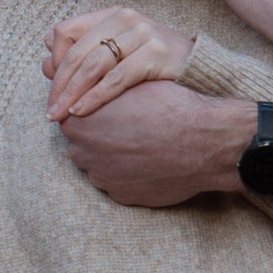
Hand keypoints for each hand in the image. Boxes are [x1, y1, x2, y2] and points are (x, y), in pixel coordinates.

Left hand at [44, 7, 195, 120]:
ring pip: (93, 65)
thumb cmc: (157, 69)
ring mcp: (142, 33)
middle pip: (78, 51)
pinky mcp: (156, 53)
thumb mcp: (120, 54)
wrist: (203, 74)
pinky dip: (95, 97)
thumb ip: (87, 52)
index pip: (66, 32)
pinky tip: (83, 111)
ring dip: (73, 93)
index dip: (55, 61)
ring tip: (61, 115)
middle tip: (51, 111)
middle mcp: (126, 19)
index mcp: (112, 16)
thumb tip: (46, 57)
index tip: (53, 88)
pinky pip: (116, 78)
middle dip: (60, 84)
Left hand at [58, 83, 243, 204]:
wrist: (203, 141)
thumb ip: (95, 83)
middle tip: (129, 126)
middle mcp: (84, 152)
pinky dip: (128, 173)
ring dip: (112, 156)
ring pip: (99, 164)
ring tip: (141, 143)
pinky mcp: (121, 196)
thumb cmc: (167, 104)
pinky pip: (117, 183)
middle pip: (82, 142)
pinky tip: (148, 161)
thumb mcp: (129, 83)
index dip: (90, 109)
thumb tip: (74, 76)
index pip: (69, 114)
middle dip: (99, 135)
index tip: (109, 108)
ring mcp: (102, 177)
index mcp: (80, 121)